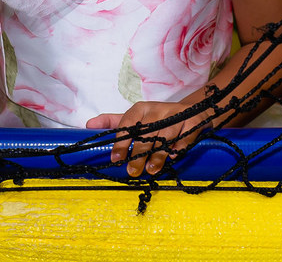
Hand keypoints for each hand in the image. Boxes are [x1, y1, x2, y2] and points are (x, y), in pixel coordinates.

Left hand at [86, 101, 209, 176]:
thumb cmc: (157, 119)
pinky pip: (184, 138)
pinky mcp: (193, 122)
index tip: (116, 158)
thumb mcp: (135, 118)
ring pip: (164, 137)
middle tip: (132, 171)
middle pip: (145, 133)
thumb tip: (88, 125)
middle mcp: (158, 110)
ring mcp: (176, 116)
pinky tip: (172, 158)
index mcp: (141, 109)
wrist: (192, 110)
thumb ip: (112, 123)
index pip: (128, 125)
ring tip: (150, 170)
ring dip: (157, 155)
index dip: (121, 142)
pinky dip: (178, 148)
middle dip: (138, 154)